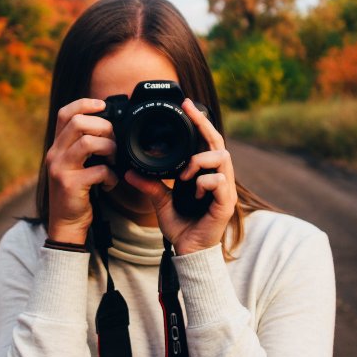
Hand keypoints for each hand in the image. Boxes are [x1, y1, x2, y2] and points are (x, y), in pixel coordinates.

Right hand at [46, 98, 117, 244]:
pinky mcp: (71, 185)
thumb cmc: (76, 192)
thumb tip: (109, 128)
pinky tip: (110, 183)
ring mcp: (61, 169)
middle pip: (78, 123)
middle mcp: (55, 154)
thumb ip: (84, 146)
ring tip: (114, 160)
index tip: (103, 105)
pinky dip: (111, 176)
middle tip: (113, 142)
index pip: (65, 113)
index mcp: (57, 146)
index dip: (84, 104)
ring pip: (89, 142)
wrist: (66, 223)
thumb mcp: (75, 165)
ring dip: (109, 148)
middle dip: (104, 127)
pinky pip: (99, 170)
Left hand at [125, 98, 236, 254]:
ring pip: (221, 158)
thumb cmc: (180, 226)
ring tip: (184, 176)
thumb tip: (130, 171)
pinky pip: (219, 182)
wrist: (188, 252)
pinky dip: (202, 183)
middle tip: (188, 110)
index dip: (199, 122)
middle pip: (218, 143)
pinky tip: (192, 194)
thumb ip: (150, 184)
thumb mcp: (161, 201)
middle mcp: (218, 178)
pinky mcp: (226, 204)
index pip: (206, 142)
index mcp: (204, 174)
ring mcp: (225, 190)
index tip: (186, 104)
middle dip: (204, 125)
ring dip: (199, 162)